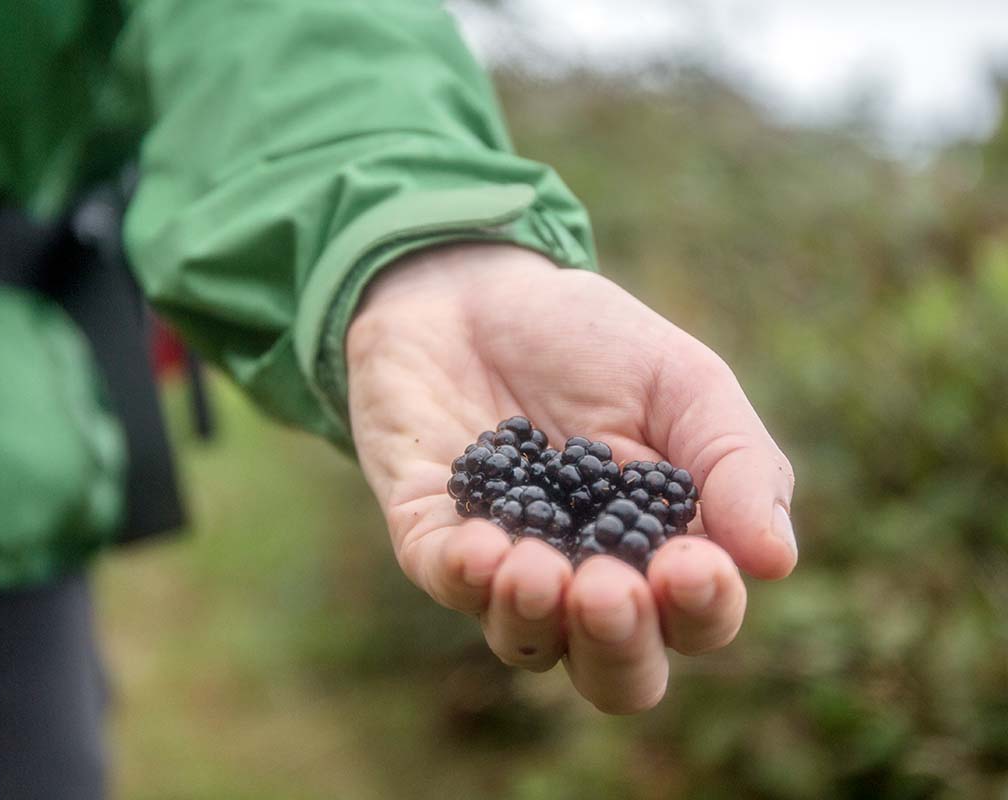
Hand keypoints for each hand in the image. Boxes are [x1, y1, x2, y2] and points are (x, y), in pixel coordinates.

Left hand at [346, 243, 796, 712]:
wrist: (475, 290)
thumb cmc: (591, 340)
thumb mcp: (681, 381)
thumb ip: (734, 461)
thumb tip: (776, 561)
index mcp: (660, 549)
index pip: (695, 618)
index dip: (701, 610)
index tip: (692, 564)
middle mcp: (585, 578)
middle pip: (614, 669)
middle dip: (616, 645)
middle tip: (609, 591)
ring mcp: (506, 564)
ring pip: (525, 643)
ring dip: (533, 618)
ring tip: (538, 568)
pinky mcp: (431, 535)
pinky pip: (445, 580)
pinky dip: (464, 574)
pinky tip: (482, 543)